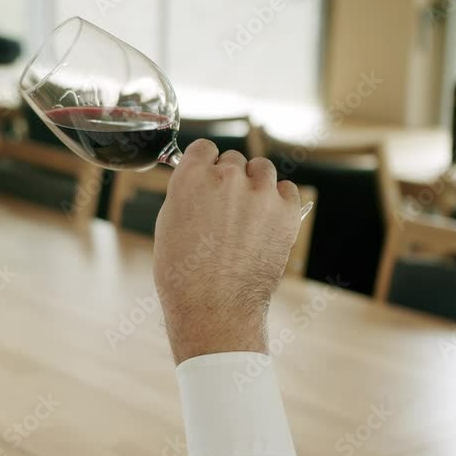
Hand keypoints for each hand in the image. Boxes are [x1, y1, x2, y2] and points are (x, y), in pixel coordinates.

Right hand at [153, 140, 300, 363]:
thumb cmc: (184, 273)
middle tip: (226, 209)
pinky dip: (278, 200)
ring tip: (248, 213)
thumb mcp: (169, 224)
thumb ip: (187, 193)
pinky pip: (286, 189)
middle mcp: (226, 178)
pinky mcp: (286, 211)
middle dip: (230, 179)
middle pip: (233, 160)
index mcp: (191, 177)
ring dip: (255, 184)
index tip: (208, 177)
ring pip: (262, 168)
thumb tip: (200, 180)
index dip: (206, 164)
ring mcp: (259, 193)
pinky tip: (266, 221)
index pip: (204, 148)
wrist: (214, 307)